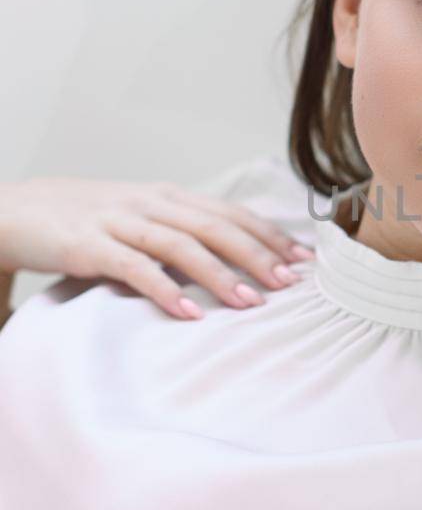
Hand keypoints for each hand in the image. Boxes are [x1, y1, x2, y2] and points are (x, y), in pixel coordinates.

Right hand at [0, 177, 314, 320]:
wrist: (17, 211)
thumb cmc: (86, 220)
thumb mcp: (140, 219)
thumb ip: (180, 234)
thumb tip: (232, 262)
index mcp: (168, 196)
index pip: (230, 213)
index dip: (269, 235)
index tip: (304, 259)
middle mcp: (150, 203)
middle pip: (215, 226)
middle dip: (257, 255)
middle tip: (290, 284)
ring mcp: (119, 221)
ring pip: (181, 245)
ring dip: (220, 275)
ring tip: (250, 302)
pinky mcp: (89, 245)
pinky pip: (134, 268)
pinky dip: (164, 290)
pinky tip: (189, 313)